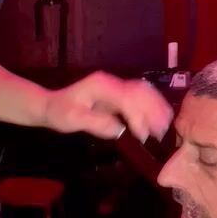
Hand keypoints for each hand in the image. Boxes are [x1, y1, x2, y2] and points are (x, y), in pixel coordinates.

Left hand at [44, 72, 172, 142]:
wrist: (51, 105)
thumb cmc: (60, 113)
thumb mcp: (73, 120)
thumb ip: (96, 123)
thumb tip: (119, 130)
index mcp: (101, 85)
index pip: (126, 98)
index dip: (137, 116)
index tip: (142, 136)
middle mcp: (111, 82)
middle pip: (140, 92)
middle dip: (153, 111)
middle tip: (161, 132)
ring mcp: (116, 86)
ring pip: (144, 92)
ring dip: (156, 108)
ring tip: (165, 127)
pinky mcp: (119, 94)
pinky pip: (141, 97)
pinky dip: (152, 106)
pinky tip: (159, 119)